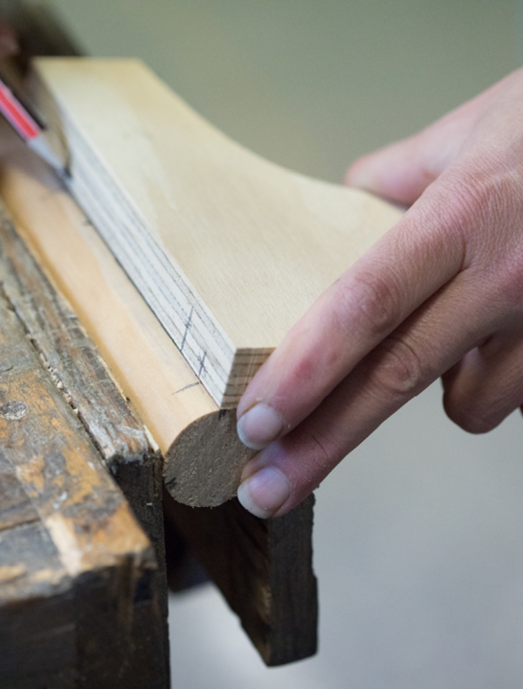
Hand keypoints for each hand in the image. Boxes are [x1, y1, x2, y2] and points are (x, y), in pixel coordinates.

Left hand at [236, 67, 522, 518]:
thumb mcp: (466, 134)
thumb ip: (392, 178)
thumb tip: (342, 208)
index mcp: (464, 216)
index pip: (364, 307)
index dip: (305, 372)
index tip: (255, 421)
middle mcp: (508, 277)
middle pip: (394, 379)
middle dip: (320, 445)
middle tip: (264, 490)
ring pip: (467, 404)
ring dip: (440, 386)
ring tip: (451, 331)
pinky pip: (513, 395)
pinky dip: (491, 378)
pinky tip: (498, 335)